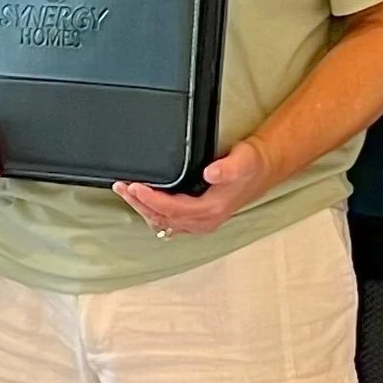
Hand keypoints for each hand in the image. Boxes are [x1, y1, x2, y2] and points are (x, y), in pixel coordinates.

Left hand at [115, 137, 273, 237]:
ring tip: (125, 191)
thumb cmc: (250, 165)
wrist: (261, 170)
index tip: (135, 187)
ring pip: (163, 221)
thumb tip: (211, 173)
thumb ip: (227, 168)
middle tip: (121, 187)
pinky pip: (169, 220)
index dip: (151, 199)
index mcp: (211, 210)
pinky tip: (142, 200)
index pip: (173, 209)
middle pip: (163, 218)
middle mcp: (203, 221)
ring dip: (143, 208)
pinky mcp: (196, 217)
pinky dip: (152, 210)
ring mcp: (199, 222)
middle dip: (139, 204)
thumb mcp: (242, 161)